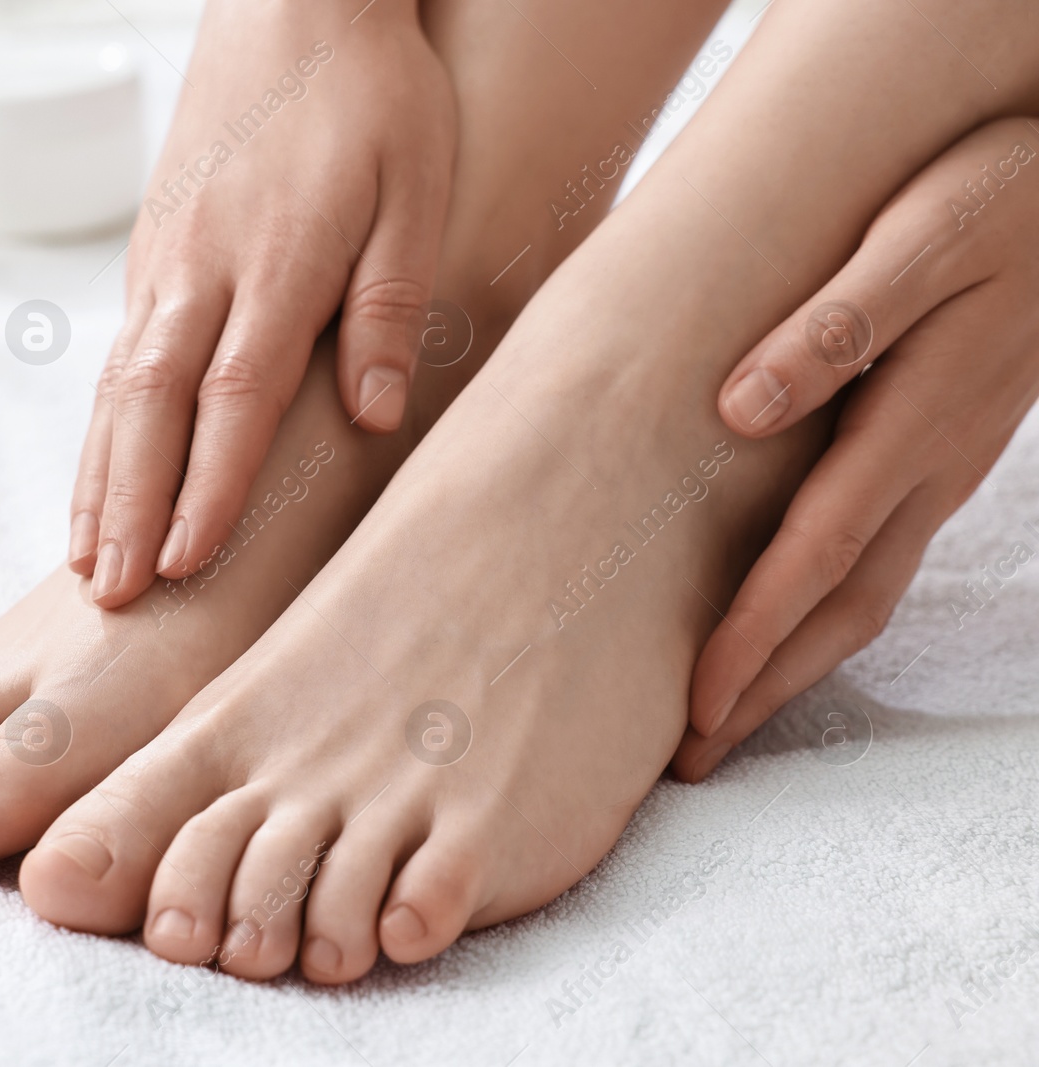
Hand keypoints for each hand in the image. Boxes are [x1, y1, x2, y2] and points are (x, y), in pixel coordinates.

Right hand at [71, 0, 454, 606]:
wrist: (295, 1)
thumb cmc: (372, 93)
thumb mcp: (416, 185)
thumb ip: (388, 300)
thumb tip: (371, 412)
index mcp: (273, 259)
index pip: (232, 396)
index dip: (208, 487)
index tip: (187, 565)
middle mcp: (199, 269)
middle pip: (152, 408)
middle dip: (129, 508)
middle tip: (109, 598)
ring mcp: (163, 260)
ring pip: (118, 389)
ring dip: (100, 481)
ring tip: (86, 565)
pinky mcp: (152, 251)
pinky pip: (116, 358)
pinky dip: (102, 430)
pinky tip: (99, 478)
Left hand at [675, 116, 1038, 780]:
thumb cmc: (998, 195)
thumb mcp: (920, 235)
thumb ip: (838, 321)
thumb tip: (740, 407)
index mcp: (914, 422)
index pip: (816, 555)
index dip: (752, 636)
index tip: (696, 706)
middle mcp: (931, 466)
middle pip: (841, 608)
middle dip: (764, 689)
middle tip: (690, 760)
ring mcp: (942, 468)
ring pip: (864, 595)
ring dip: (792, 665)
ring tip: (723, 721)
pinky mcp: (941, 452)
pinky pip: (878, 560)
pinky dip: (823, 613)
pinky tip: (784, 626)